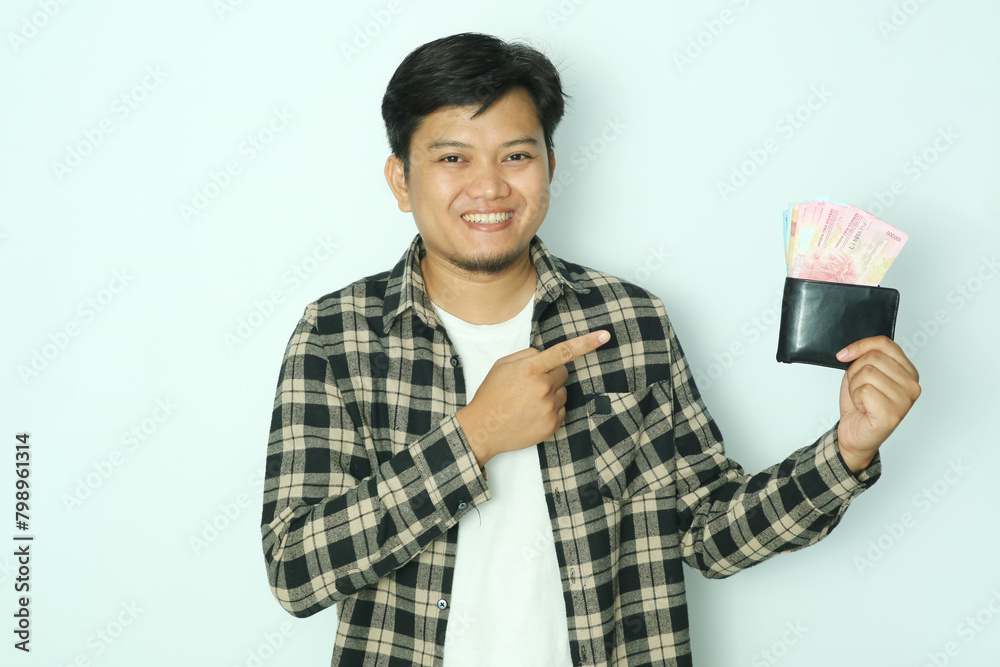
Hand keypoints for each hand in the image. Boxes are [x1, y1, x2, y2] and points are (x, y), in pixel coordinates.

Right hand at [457, 330, 610, 466]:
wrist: (483, 429)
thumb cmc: (491, 395)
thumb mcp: (502, 366)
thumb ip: (527, 356)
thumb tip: (545, 355)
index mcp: (530, 369)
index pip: (564, 351)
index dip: (586, 343)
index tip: (604, 336)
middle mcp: (543, 388)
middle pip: (563, 373)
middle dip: (552, 374)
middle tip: (531, 384)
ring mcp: (549, 408)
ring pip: (563, 392)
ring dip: (551, 393)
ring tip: (528, 402)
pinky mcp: (553, 424)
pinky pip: (562, 409)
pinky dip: (551, 409)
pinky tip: (532, 413)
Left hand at [835, 336, 920, 472]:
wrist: (855, 434)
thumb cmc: (860, 405)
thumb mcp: (861, 374)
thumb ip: (865, 358)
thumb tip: (852, 350)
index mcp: (908, 371)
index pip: (884, 343)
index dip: (860, 346)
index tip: (844, 355)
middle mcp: (912, 385)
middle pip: (873, 357)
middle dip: (855, 372)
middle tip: (858, 388)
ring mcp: (905, 400)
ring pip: (867, 372)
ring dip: (854, 386)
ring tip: (861, 399)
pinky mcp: (893, 413)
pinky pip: (865, 390)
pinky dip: (856, 398)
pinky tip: (863, 408)